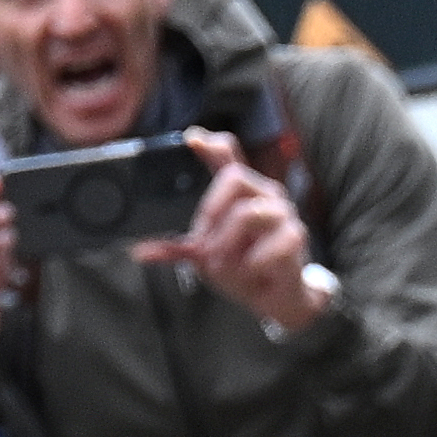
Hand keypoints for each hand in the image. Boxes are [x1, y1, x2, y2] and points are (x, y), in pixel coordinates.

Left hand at [147, 132, 322, 331]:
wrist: (275, 298)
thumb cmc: (243, 269)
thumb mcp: (205, 258)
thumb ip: (178, 249)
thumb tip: (140, 252)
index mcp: (240, 194)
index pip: (228, 157)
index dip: (212, 145)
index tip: (191, 138)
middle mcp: (263, 195)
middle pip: (236, 176)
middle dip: (212, 207)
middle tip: (201, 241)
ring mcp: (282, 213)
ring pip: (248, 213)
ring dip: (227, 242)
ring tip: (220, 264)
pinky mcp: (295, 236)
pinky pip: (269, 244)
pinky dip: (251, 263)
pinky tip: (250, 271)